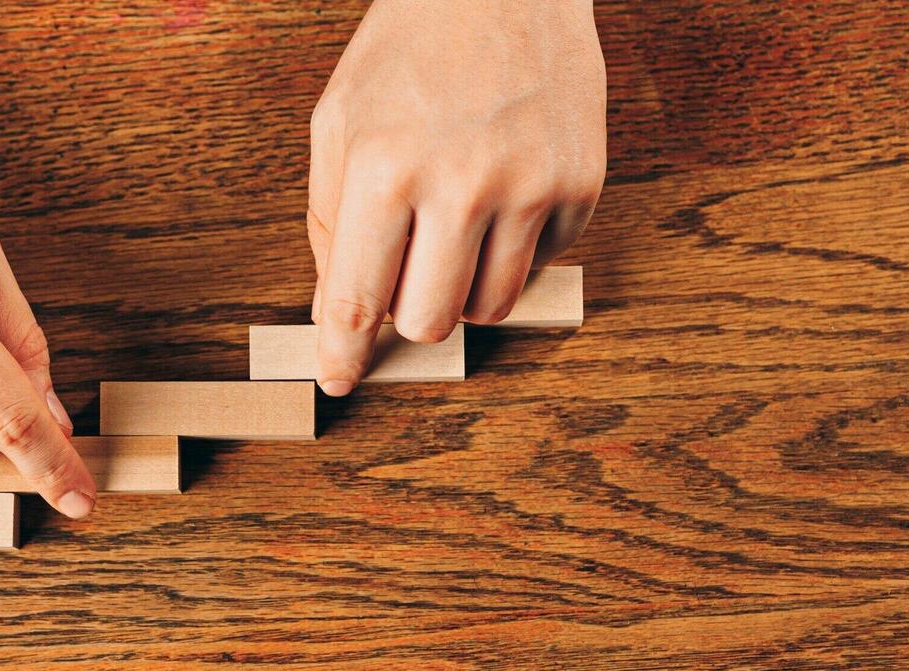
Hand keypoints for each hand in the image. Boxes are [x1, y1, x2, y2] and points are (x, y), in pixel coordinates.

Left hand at [308, 0, 605, 394]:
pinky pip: (540, 268)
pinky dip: (512, 252)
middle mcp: (461, 184)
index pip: (356, 299)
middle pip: (427, 322)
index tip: (337, 380)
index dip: (342, 353)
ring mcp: (531, 186)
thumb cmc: (410, 51)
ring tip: (454, 230)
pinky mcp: (580, 186)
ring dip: (461, 289)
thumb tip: (334, 312)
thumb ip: (328, 222)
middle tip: (407, 271)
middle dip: (407, 311)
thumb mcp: (338, 122)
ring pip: (489, 310)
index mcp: (384, 168)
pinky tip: (501, 197)